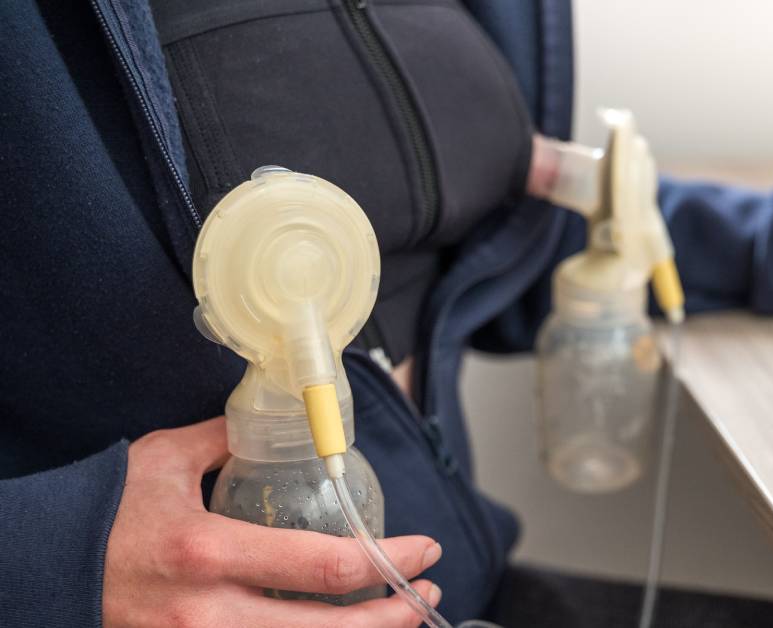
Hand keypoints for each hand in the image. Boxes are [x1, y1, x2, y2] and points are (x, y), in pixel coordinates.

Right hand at [103, 417, 441, 626]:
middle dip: (393, 615)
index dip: (389, 562)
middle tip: (426, 591)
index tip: (423, 548)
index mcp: (212, 553)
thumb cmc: (101, 512)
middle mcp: (212, 611)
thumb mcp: (165, 461)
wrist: (40, 567)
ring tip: (400, 618)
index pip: (325, 566)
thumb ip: (227, 438)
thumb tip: (279, 421)